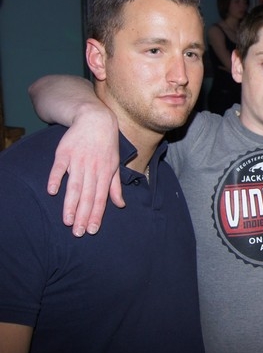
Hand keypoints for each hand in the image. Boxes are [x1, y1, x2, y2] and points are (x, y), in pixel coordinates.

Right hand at [48, 104, 123, 235]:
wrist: (95, 120)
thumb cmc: (107, 145)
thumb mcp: (115, 165)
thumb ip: (115, 186)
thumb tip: (120, 205)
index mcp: (105, 173)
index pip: (101, 198)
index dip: (96, 214)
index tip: (91, 230)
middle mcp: (92, 169)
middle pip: (87, 195)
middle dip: (83, 215)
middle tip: (78, 233)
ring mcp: (78, 160)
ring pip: (74, 185)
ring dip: (70, 203)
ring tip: (67, 220)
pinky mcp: (64, 152)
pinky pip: (59, 167)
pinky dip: (56, 178)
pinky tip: (52, 191)